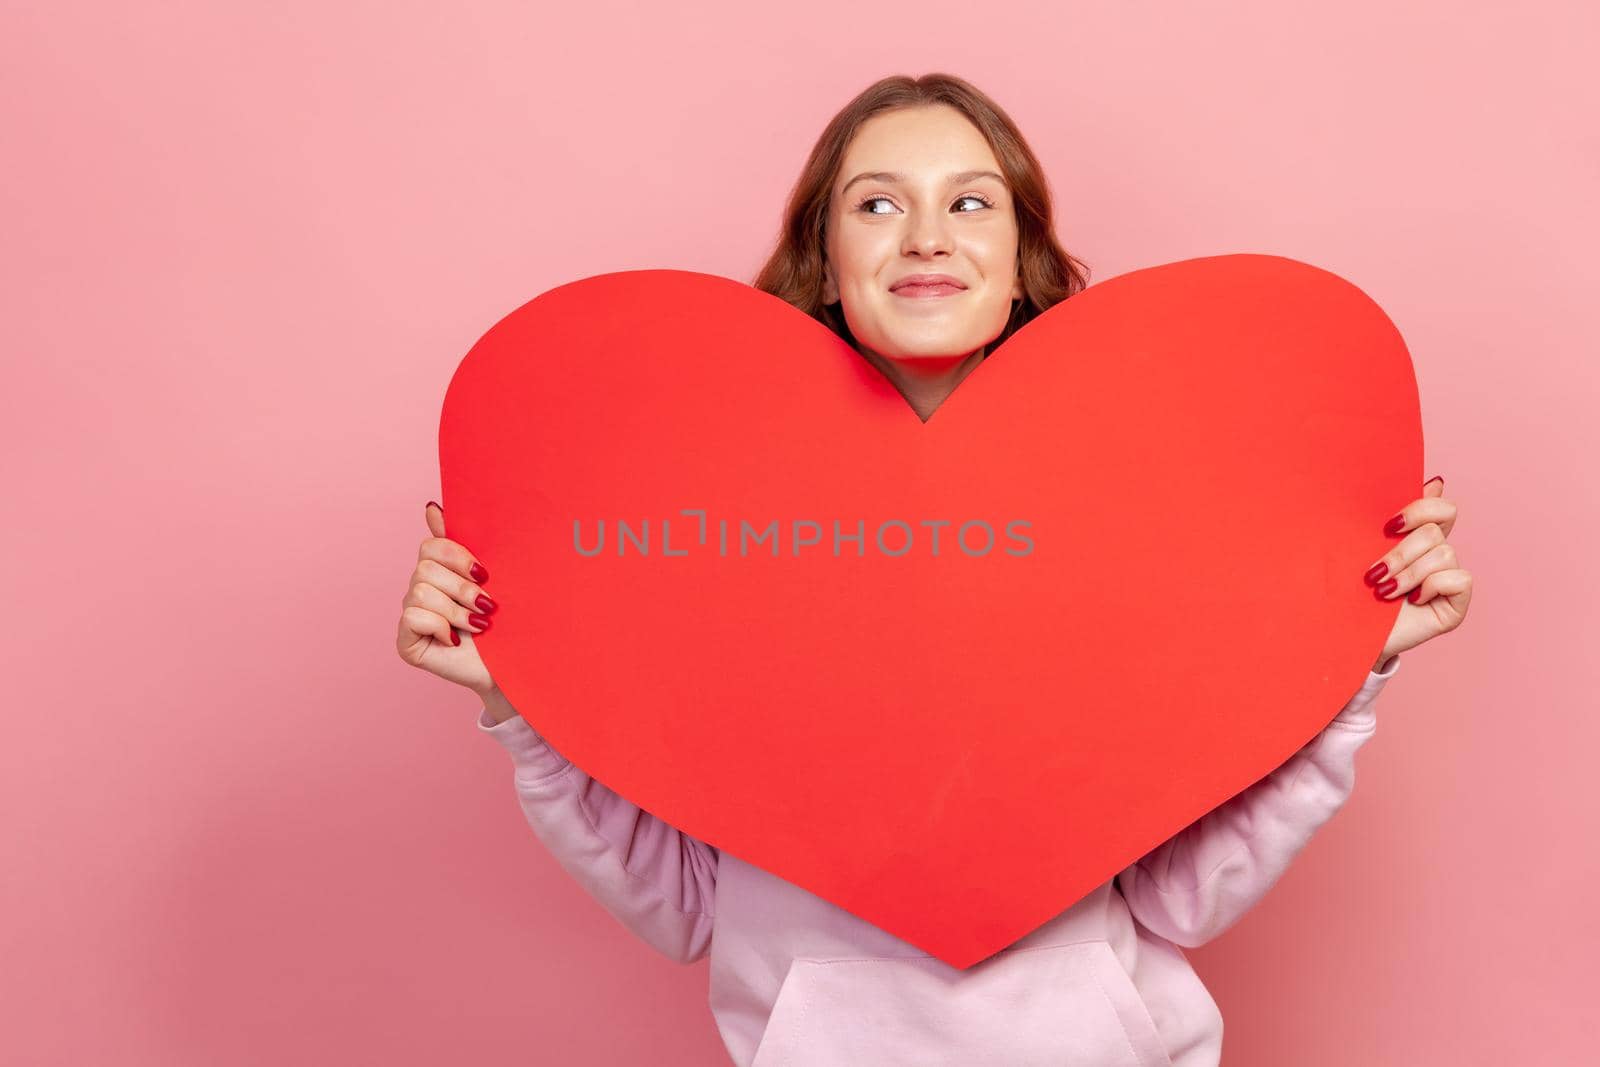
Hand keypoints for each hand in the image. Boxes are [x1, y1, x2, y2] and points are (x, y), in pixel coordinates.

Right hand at [396, 501, 499, 697]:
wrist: (514, 662)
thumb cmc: (506, 620)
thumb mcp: (489, 578)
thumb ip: (462, 543)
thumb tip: (431, 507)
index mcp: (438, 571)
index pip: (430, 545)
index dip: (458, 556)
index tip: (484, 573)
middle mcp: (419, 590)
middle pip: (425, 568)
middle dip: (462, 588)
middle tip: (487, 605)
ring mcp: (410, 616)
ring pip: (420, 592)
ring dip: (456, 611)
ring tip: (478, 624)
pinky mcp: (406, 641)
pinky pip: (413, 617)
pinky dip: (441, 626)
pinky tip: (455, 639)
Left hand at [1363, 476, 1473, 669]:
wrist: (1344, 632)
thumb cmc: (1350, 589)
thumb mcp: (1364, 548)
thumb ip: (1393, 518)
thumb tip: (1435, 481)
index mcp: (1418, 538)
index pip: (1441, 508)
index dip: (1419, 509)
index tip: (1388, 526)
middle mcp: (1437, 556)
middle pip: (1435, 532)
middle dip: (1400, 552)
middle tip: (1374, 573)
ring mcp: (1448, 580)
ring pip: (1444, 553)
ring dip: (1409, 573)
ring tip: (1384, 591)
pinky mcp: (1456, 604)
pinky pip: (1459, 579)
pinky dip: (1431, 587)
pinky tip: (1413, 601)